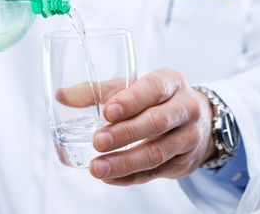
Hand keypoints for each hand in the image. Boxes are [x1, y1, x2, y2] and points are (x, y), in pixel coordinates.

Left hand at [57, 69, 215, 184]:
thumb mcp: (132, 87)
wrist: (197, 121)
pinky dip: (130, 177)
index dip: (131, 100)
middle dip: (125, 134)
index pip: (153, 89)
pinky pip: (155, 172)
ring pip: (157, 152)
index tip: (108, 112)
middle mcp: (186, 108)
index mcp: (171, 82)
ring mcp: (188, 137)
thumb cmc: (154, 99)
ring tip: (98, 167)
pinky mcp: (183, 162)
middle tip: (98, 141)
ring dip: (125, 162)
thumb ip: (97, 91)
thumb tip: (62, 96)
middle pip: (157, 122)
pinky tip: (109, 178)